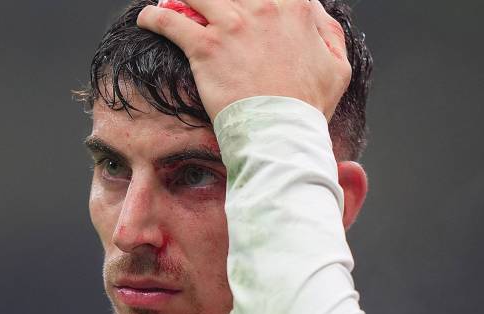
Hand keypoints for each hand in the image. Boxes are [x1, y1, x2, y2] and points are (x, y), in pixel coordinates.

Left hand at [137, 0, 351, 120]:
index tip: (239, 3)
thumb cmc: (308, 105)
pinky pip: (168, 20)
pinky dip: (153, 17)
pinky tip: (146, 19)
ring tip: (171, 1)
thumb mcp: (337, 65)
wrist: (281, 131)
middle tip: (198, 4)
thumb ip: (326, 30)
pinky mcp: (205, 46)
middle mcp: (261, 6)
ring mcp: (231, 24)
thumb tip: (312, 9)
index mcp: (293, 6)